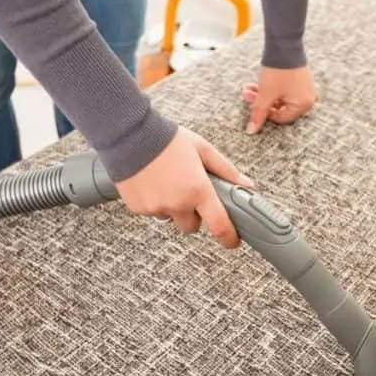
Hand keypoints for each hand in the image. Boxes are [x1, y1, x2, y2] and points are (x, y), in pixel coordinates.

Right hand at [115, 127, 252, 248]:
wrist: (129, 134)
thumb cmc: (167, 139)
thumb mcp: (203, 149)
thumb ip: (225, 170)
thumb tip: (246, 184)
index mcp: (198, 190)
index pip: (219, 226)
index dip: (229, 238)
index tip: (231, 241)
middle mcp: (178, 204)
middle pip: (191, 226)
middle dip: (193, 215)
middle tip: (188, 193)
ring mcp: (156, 208)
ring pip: (170, 218)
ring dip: (172, 207)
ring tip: (166, 182)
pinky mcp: (138, 208)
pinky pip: (152, 212)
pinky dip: (154, 202)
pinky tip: (152, 182)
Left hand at [242, 66, 316, 134]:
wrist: (284, 45)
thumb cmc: (278, 72)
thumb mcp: (265, 95)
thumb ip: (258, 114)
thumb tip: (252, 131)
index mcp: (302, 105)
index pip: (281, 118)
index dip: (265, 113)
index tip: (254, 105)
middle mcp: (307, 98)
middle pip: (280, 107)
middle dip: (262, 102)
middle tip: (248, 94)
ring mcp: (305, 88)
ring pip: (280, 97)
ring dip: (264, 94)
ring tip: (250, 87)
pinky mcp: (300, 78)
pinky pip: (285, 89)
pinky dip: (272, 88)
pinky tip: (260, 82)